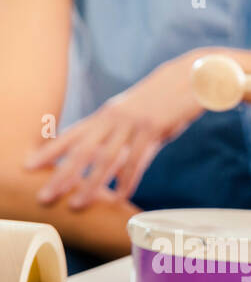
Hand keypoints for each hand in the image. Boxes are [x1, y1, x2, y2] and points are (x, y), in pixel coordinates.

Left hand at [25, 52, 204, 209]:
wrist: (189, 78)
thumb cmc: (164, 102)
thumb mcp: (138, 118)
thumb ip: (123, 139)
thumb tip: (114, 166)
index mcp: (106, 115)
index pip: (72, 135)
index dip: (49, 151)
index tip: (30, 166)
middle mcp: (113, 118)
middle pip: (82, 150)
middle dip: (62, 175)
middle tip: (45, 196)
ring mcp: (132, 123)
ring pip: (105, 158)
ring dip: (90, 184)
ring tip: (77, 204)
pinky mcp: (153, 128)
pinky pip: (137, 159)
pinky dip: (126, 180)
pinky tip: (119, 197)